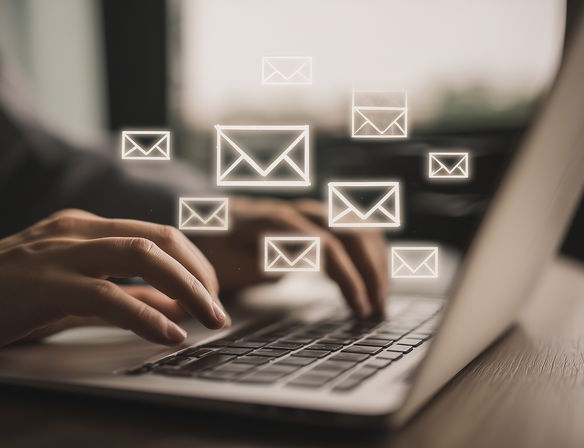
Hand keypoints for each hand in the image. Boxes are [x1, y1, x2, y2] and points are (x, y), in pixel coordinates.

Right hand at [0, 209, 226, 357]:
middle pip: (159, 240)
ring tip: (210, 320)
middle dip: (200, 274)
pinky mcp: (43, 283)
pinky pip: (107, 295)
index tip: (211, 295)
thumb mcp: (68, 291)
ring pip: (142, 256)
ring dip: (186, 289)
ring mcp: (60, 253)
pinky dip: (146, 314)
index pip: (156, 233)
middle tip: (219, 310)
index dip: (193, 263)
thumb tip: (168, 305)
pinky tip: (167, 334)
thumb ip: (117, 293)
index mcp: (83, 228)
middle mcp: (77, 231)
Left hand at [192, 197, 388, 316]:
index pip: (325, 244)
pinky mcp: (314, 222)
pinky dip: (369, 254)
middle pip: (350, 231)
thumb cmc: (212, 250)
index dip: (348, 277)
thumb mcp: (222, 264)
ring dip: (375, 262)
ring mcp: (306, 213)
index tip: (360, 309)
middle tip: (378, 311)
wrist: (204, 225)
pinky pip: (353, 229)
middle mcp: (295, 211)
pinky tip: (374, 281)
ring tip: (381, 301)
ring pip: (357, 227)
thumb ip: (255, 265)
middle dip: (371, 271)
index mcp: (271, 221)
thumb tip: (292, 265)